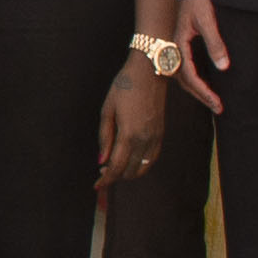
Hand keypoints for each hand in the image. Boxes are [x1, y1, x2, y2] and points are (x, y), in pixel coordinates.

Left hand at [96, 60, 167, 191]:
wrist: (150, 71)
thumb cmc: (125, 86)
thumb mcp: (107, 109)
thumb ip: (105, 137)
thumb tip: (101, 161)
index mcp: (128, 133)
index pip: (116, 166)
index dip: (106, 179)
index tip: (97, 186)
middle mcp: (144, 139)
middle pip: (130, 170)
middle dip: (115, 177)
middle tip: (102, 174)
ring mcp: (155, 137)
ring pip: (143, 167)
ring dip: (128, 173)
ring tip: (115, 169)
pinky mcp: (161, 133)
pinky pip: (152, 158)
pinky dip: (142, 165)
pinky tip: (132, 162)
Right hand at [176, 0, 227, 113]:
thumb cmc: (196, 0)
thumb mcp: (207, 21)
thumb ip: (215, 44)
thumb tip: (223, 67)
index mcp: (178, 45)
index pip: (190, 76)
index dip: (204, 91)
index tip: (217, 102)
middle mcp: (173, 50)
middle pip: (185, 81)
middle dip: (202, 96)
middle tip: (218, 108)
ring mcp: (173, 48)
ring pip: (183, 77)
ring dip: (197, 90)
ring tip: (211, 101)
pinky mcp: (177, 45)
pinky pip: (183, 69)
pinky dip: (192, 81)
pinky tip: (201, 84)